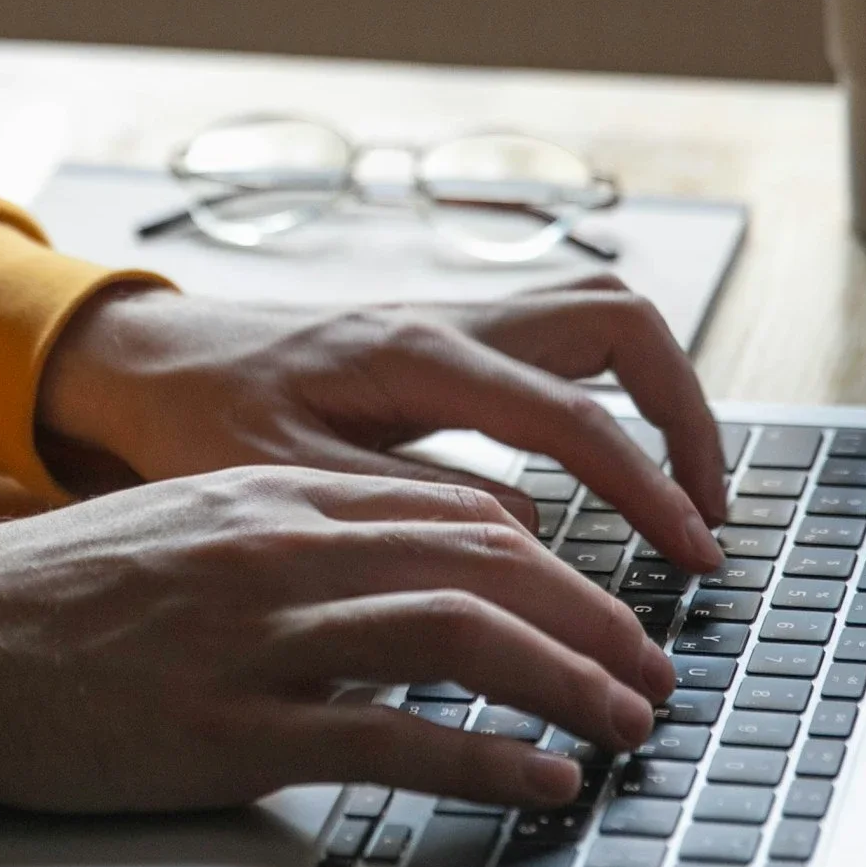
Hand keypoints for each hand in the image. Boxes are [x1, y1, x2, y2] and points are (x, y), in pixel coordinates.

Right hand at [0, 465, 674, 811]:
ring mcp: (263, 637)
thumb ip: (298, 536)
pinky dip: (482, 758)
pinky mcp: (231, 730)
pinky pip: (389, 738)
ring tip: (628, 720)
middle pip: (484, 565)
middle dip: (591, 617)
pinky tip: (539, 779)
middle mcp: (287, 548)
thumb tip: (400, 570)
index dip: (553, 561)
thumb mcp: (194, 526)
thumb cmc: (68, 591)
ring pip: (459, 638)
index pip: (456, 511)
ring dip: (565, 681)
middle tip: (653, 666)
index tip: (603, 603)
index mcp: (281, 495)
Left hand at [38, 278, 726, 572]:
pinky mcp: (453, 334)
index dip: (645, 484)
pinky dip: (614, 388)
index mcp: (414, 355)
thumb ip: (404, 509)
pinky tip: (611, 459)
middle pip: (618, 321)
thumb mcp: (287, 483)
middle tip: (706, 511)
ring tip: (680, 486)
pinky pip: (565, 337)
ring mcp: (457, 316)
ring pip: (600, 314)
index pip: (569, 413)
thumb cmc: (204, 421)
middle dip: (687, 411)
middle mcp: (450, 318)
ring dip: (659, 390)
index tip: (693, 553)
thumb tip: (528, 534)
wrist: (159, 362)